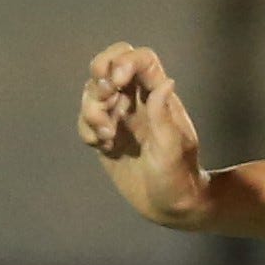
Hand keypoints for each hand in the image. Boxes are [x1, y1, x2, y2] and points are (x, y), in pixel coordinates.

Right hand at [79, 45, 212, 228]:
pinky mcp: (105, 135)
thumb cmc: (179, 176)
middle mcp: (139, 102)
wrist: (170, 205)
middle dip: (99, 76)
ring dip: (92, 108)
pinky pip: (85, 120)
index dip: (124, 61)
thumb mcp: (173, 147)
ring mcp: (120, 117)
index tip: (117, 83)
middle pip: (109, 65)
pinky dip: (87, 128)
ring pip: (92, 92)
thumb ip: (164, 115)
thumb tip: (166, 81)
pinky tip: (103, 146)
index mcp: (161, 97)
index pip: (141, 59)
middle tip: (106, 99)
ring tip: (107, 135)